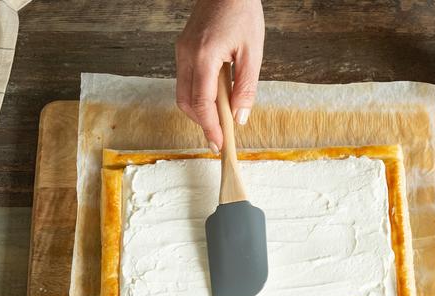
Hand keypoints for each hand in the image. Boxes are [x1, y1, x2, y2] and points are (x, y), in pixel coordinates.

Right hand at [176, 0, 264, 152]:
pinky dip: (199, 94)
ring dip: (200, 109)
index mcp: (204, 56)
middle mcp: (186, 55)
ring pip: (183, 92)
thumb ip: (246, 87)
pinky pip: (186, 79)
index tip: (219, 144)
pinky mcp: (183, 48)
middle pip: (186, 102)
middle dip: (202, 122)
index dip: (209, 127)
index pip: (201, 103)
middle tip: (220, 136)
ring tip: (220, 119)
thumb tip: (239, 117)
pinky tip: (216, 97)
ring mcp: (181, 51)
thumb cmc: (242, 12)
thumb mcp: (253, 52)